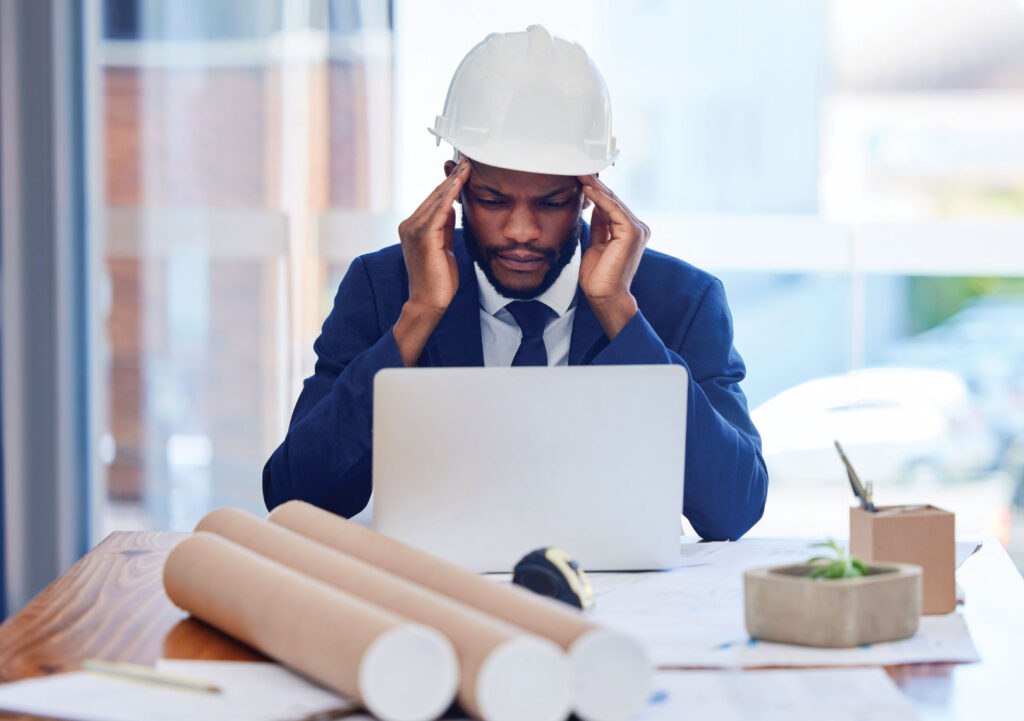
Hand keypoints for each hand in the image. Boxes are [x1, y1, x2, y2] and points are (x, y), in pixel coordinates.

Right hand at [393, 159, 470, 365]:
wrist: (429, 301)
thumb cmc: (438, 279)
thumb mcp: (442, 246)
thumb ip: (444, 226)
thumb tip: (452, 207)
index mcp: (412, 227)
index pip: (433, 199)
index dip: (449, 183)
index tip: (463, 169)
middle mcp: (409, 225)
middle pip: (435, 194)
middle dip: (452, 176)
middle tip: (468, 159)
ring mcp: (413, 229)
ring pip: (437, 198)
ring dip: (454, 180)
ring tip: (468, 164)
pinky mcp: (423, 235)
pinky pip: (440, 208)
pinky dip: (451, 193)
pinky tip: (462, 181)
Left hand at [578, 175, 648, 338]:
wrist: (604, 296)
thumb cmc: (599, 277)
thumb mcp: (596, 244)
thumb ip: (599, 225)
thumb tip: (594, 206)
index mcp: (630, 231)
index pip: (611, 205)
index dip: (596, 191)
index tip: (579, 178)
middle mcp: (637, 228)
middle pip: (613, 200)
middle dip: (595, 184)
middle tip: (577, 169)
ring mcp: (637, 230)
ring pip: (614, 202)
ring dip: (595, 186)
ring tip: (579, 174)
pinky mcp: (632, 233)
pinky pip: (614, 210)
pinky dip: (600, 199)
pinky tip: (587, 189)